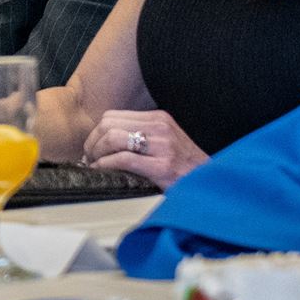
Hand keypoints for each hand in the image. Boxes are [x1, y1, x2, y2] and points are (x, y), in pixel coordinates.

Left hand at [83, 109, 204, 188]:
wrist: (210, 184)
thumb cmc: (185, 166)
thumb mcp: (165, 141)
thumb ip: (140, 135)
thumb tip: (105, 140)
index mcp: (158, 119)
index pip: (113, 116)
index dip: (97, 132)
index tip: (93, 147)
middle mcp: (160, 127)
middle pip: (108, 124)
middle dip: (92, 142)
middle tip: (89, 157)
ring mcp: (162, 146)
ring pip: (112, 138)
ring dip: (96, 153)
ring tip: (95, 165)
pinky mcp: (162, 166)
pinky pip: (122, 159)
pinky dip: (105, 165)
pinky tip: (103, 171)